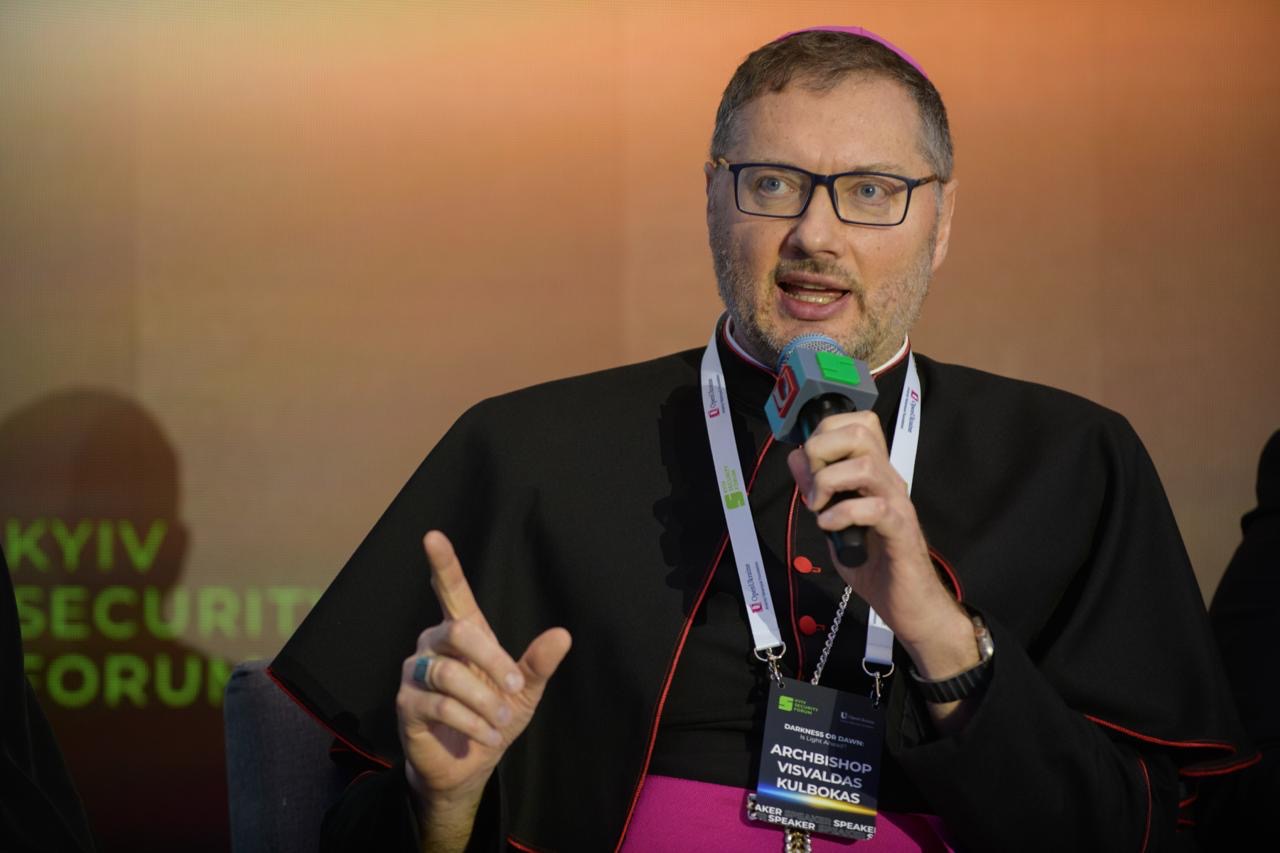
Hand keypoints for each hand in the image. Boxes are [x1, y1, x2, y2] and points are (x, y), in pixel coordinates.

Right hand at [396, 531, 571, 845]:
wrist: (469, 766)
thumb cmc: (494, 718)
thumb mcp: (524, 690)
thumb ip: (538, 663)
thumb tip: (563, 634)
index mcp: (464, 633)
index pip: (451, 590)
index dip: (443, 563)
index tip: (433, 536)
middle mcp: (434, 645)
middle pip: (458, 633)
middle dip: (492, 661)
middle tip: (513, 686)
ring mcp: (417, 672)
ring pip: (449, 674)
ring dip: (482, 701)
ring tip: (499, 723)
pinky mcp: (407, 703)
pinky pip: (439, 705)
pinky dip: (470, 722)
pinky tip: (485, 736)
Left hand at [786, 412, 974, 680]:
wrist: (909, 604)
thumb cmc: (873, 563)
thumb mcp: (833, 520)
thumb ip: (817, 489)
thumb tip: (797, 457)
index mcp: (875, 473)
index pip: (859, 422)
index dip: (826, 431)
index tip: (809, 463)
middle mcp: (889, 480)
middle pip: (861, 432)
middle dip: (822, 450)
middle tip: (812, 485)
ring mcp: (897, 503)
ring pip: (866, 465)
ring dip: (829, 482)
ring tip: (819, 508)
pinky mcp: (900, 530)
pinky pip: (874, 507)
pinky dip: (841, 513)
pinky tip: (829, 527)